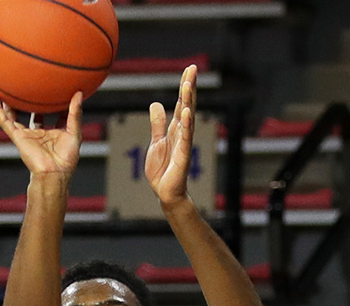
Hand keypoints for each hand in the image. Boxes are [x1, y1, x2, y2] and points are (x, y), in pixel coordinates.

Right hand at [0, 91, 81, 176]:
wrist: (54, 172)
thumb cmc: (66, 158)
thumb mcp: (74, 131)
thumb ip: (75, 113)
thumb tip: (79, 94)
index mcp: (51, 134)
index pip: (49, 116)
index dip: (50, 104)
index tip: (52, 91)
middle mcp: (38, 134)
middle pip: (30, 115)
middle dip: (27, 103)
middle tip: (27, 88)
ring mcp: (26, 135)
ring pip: (13, 116)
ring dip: (8, 104)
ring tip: (4, 88)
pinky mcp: (17, 137)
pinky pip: (5, 121)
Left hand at [143, 66, 199, 206]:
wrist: (165, 192)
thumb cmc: (162, 169)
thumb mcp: (156, 141)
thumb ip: (158, 123)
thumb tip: (156, 104)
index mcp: (176, 128)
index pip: (182, 103)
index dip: (185, 86)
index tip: (189, 69)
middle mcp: (183, 133)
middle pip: (187, 105)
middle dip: (190, 87)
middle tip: (193, 69)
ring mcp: (184, 143)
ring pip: (187, 118)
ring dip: (188, 101)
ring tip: (189, 84)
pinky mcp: (183, 156)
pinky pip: (185, 138)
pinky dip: (187, 125)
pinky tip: (187, 113)